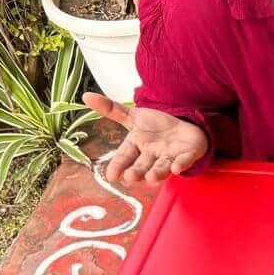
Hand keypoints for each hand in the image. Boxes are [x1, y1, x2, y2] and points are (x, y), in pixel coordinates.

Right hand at [82, 92, 207, 183]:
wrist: (185, 126)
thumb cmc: (157, 127)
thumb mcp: (134, 116)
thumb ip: (112, 110)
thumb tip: (85, 95)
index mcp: (136, 147)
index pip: (124, 157)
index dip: (118, 166)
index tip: (110, 176)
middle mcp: (152, 156)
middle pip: (142, 166)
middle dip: (137, 173)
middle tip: (130, 178)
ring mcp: (169, 157)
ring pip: (162, 167)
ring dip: (157, 173)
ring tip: (151, 178)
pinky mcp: (188, 155)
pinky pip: (184, 161)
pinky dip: (181, 165)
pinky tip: (177, 168)